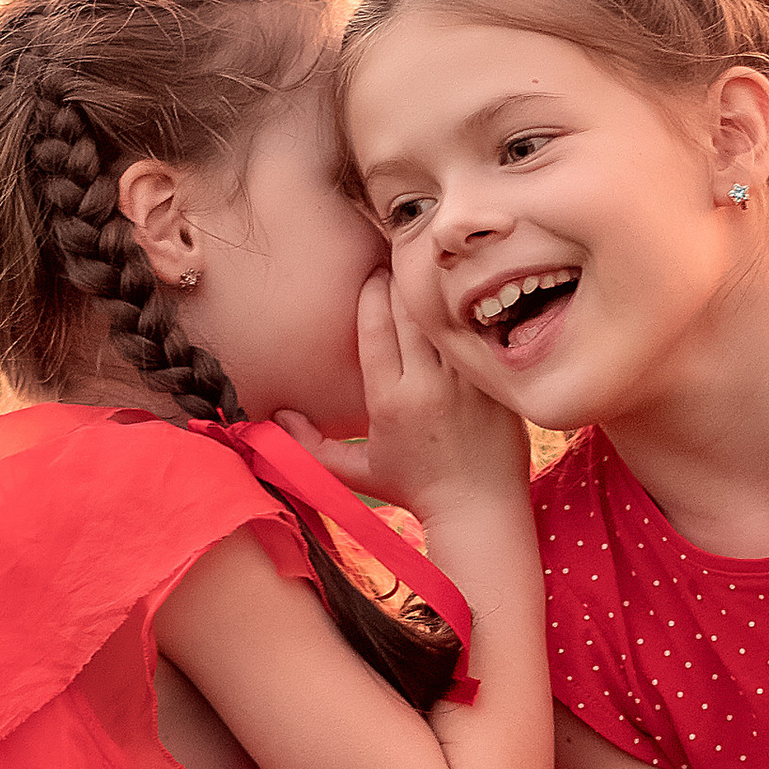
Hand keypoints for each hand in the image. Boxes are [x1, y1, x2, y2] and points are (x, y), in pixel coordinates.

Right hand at [276, 276, 528, 519]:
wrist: (478, 509)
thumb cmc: (415, 490)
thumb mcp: (355, 473)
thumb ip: (309, 447)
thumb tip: (274, 420)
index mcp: (388, 401)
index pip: (373, 327)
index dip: (370, 293)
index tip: (371, 275)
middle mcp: (426, 386)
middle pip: (408, 312)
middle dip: (399, 280)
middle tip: (397, 260)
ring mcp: (465, 383)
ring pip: (444, 319)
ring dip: (433, 291)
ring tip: (427, 269)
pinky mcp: (494, 384)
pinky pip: (478, 336)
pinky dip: (467, 315)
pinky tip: (462, 298)